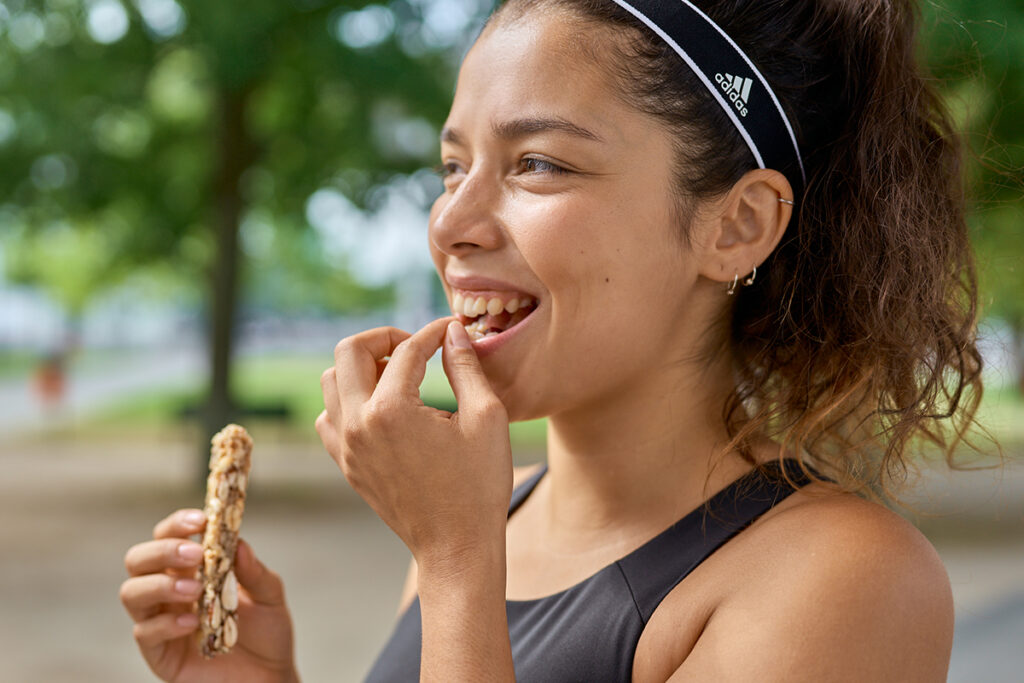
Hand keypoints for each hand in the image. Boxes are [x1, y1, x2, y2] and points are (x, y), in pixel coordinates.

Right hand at [120, 509, 297, 682]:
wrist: (271, 677)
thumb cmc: (267, 632)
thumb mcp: (270, 596)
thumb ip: (254, 571)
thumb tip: (239, 543)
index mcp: (192, 569)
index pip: (168, 536)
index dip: (178, 524)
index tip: (200, 520)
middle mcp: (169, 590)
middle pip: (138, 560)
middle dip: (162, 550)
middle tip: (195, 554)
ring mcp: (160, 621)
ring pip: (132, 593)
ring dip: (161, 584)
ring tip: (195, 588)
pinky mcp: (158, 653)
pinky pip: (145, 632)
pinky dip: (166, 623)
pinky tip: (192, 622)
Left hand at [316, 318, 513, 570]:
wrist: (457, 547)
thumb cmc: (479, 485)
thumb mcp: (486, 417)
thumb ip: (466, 366)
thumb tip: (453, 332)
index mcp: (393, 410)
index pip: (407, 349)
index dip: (434, 333)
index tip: (452, 330)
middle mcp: (358, 424)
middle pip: (349, 351)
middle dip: (384, 337)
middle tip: (415, 345)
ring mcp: (346, 447)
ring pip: (330, 381)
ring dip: (361, 367)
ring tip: (398, 375)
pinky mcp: (346, 465)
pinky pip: (329, 418)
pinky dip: (348, 402)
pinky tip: (382, 409)